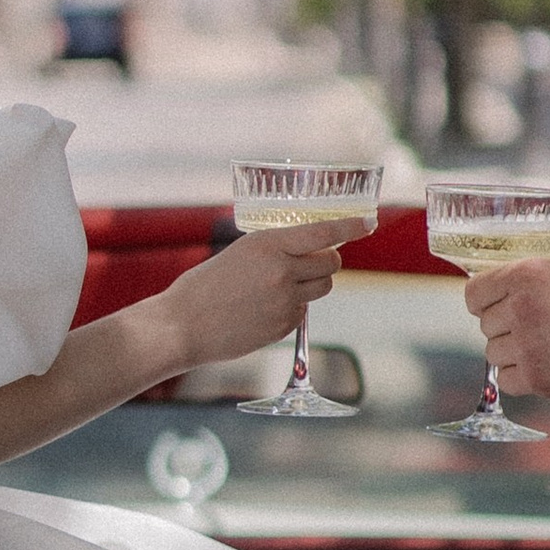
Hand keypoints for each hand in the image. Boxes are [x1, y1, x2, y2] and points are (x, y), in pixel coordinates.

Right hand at [158, 222, 355, 368]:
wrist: (183, 326)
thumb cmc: (205, 286)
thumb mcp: (240, 253)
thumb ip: (274, 251)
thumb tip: (306, 253)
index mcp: (267, 244)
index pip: (322, 232)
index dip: (349, 227)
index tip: (366, 223)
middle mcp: (282, 271)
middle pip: (330, 263)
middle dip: (326, 261)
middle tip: (312, 262)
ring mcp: (285, 301)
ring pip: (321, 288)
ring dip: (311, 284)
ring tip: (279, 287)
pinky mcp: (284, 326)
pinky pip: (302, 311)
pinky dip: (291, 308)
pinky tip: (262, 309)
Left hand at [467, 258, 549, 402]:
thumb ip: (528, 281)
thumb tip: (499, 292)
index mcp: (525, 276)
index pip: (474, 293)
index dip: (483, 301)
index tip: (492, 307)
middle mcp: (519, 309)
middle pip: (486, 325)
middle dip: (505, 327)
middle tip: (536, 328)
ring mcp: (525, 346)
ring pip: (493, 353)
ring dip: (512, 353)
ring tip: (543, 348)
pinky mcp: (535, 378)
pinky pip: (505, 380)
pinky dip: (520, 377)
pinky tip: (541, 367)